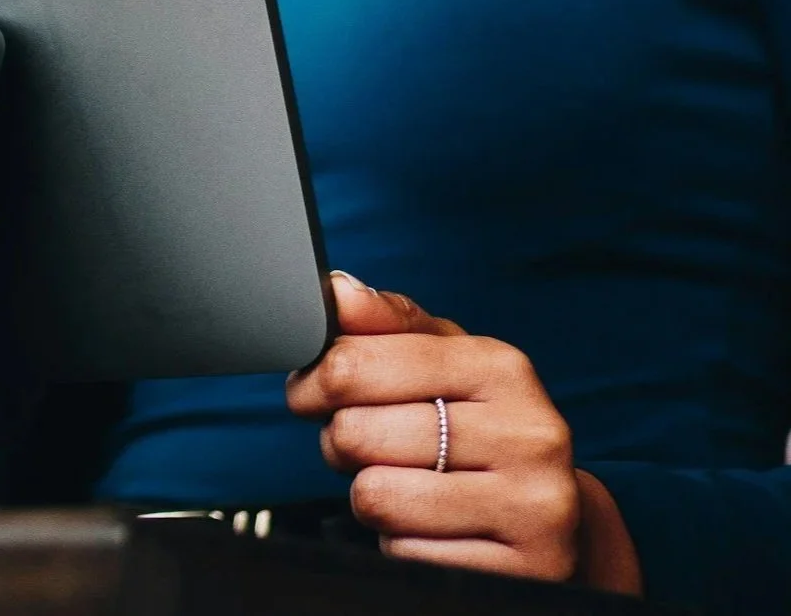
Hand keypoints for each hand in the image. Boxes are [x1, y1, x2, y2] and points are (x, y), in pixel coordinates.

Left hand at [285, 272, 640, 590]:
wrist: (558, 521)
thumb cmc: (484, 427)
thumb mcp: (448, 362)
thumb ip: (389, 323)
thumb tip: (338, 291)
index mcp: (501, 368)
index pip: (360, 363)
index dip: (315, 380)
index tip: (306, 392)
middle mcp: (526, 433)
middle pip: (358, 432)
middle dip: (341, 441)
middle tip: (359, 444)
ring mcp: (530, 507)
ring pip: (376, 496)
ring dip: (369, 496)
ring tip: (399, 484)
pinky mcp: (519, 573)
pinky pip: (405, 554)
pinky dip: (400, 543)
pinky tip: (431, 528)